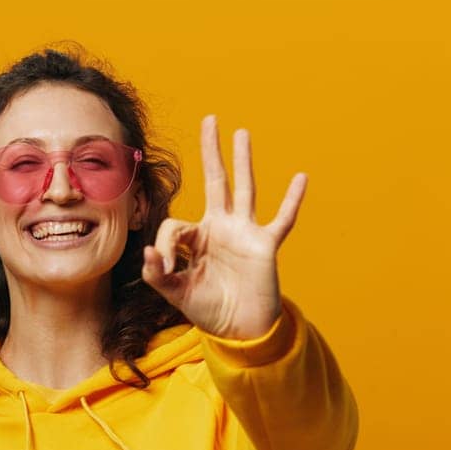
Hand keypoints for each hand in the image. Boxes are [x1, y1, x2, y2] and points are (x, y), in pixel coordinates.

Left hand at [142, 115, 307, 339]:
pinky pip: (282, 219)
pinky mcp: (265, 245)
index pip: (174, 225)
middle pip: (216, 181)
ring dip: (242, 161)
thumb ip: (157, 274)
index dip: (165, 247)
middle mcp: (221, 227)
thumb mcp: (175, 293)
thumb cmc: (208, 309)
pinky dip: (292, 200)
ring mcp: (244, 233)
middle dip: (211, 152)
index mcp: (197, 237)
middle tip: (210, 120)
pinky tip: (301, 177)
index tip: (166, 270)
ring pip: (244, 189)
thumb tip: (149, 254)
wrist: (239, 329)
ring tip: (241, 133)